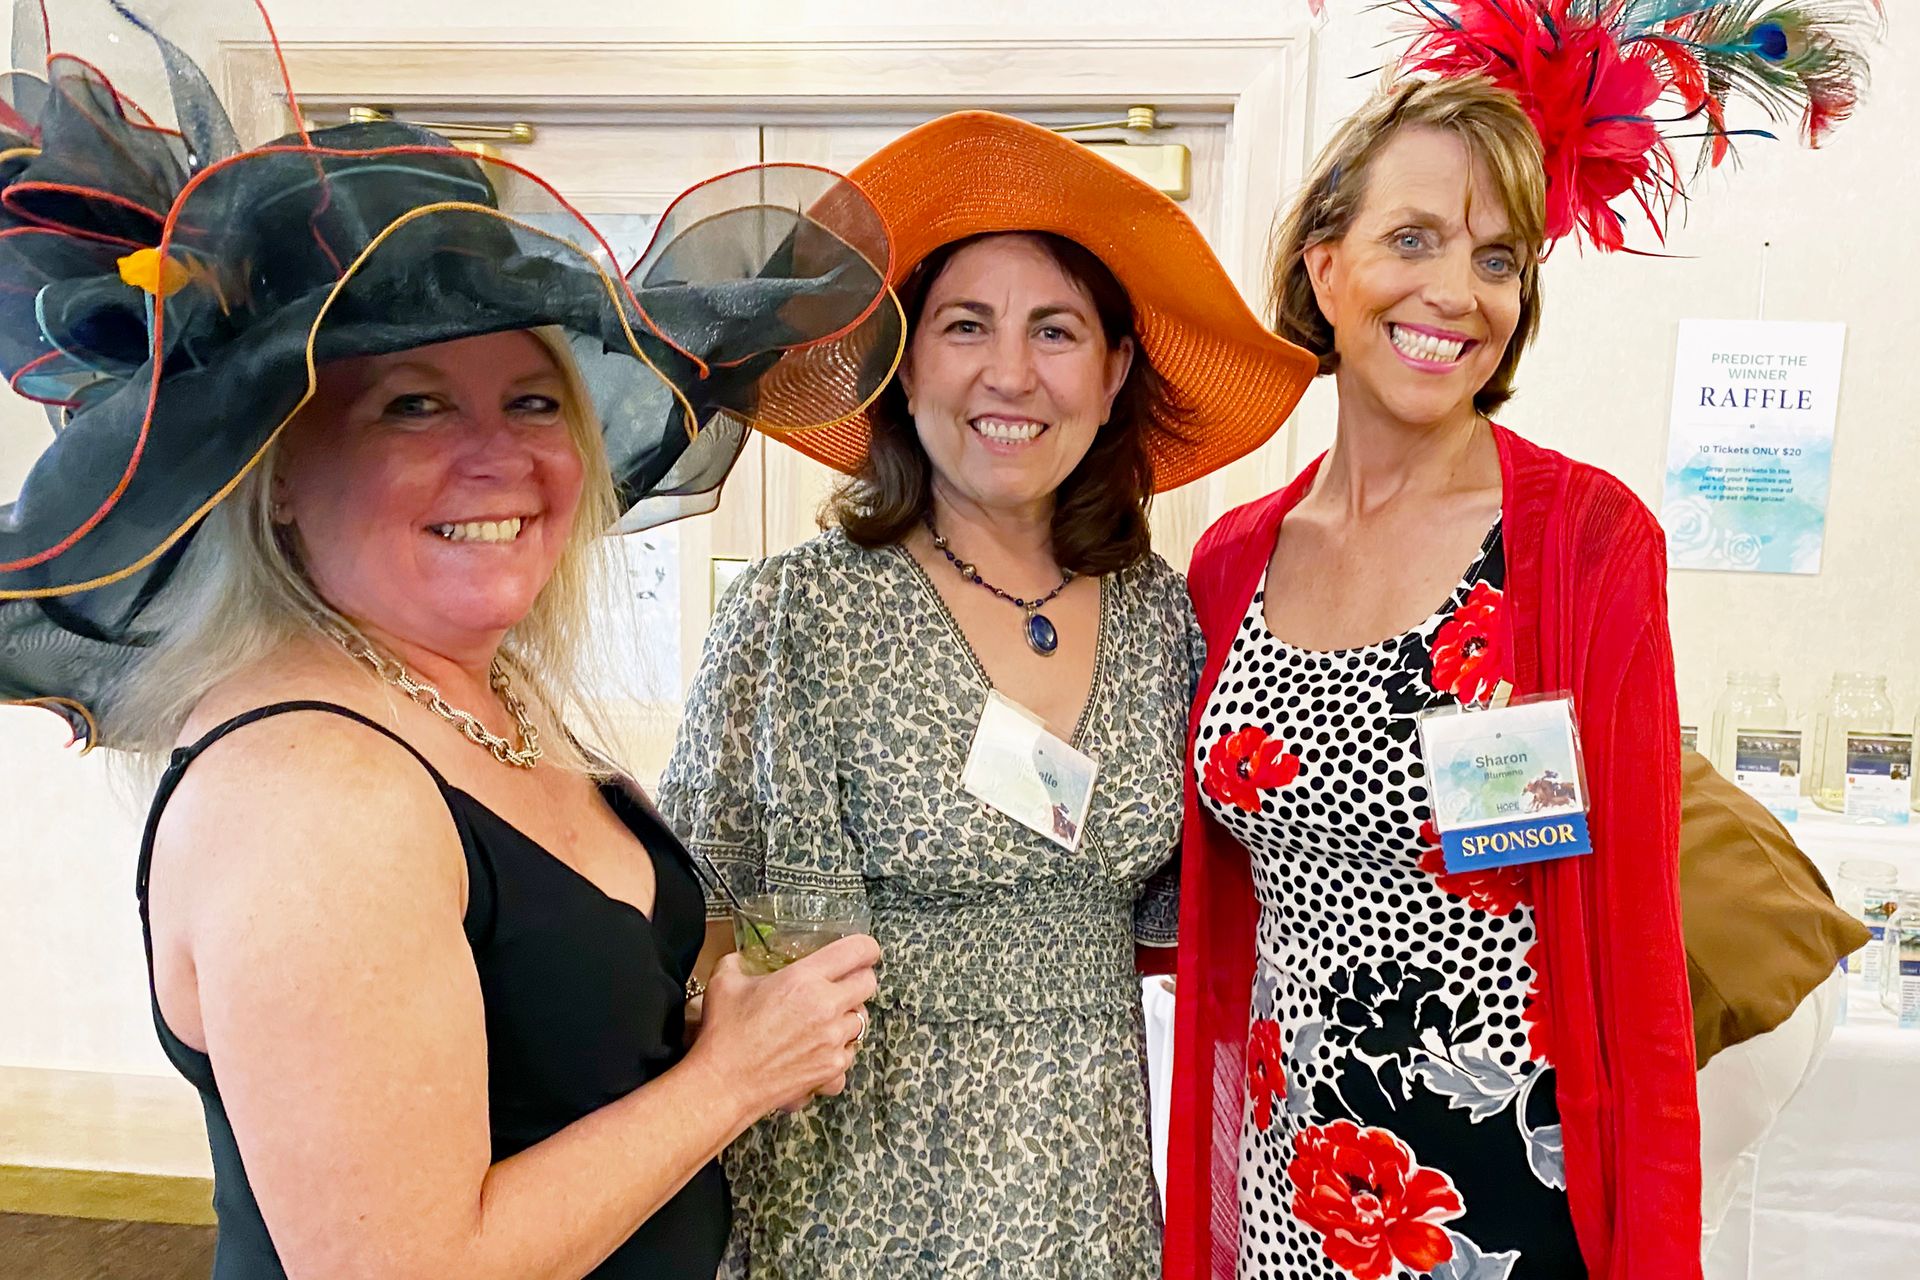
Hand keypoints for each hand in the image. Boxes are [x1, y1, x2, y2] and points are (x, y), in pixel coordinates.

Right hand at [690, 933, 880, 1121]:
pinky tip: (820, 1048)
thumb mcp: (724, 982)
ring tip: (827, 1018)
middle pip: (869, 983)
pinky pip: (850, 1053)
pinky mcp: (832, 1069)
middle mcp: (826, 1007)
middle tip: (842, 983)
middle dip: (859, 979)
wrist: (724, 1084)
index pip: (858, 951)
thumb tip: (744, 958)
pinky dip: (840, 1050)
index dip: (865, 948)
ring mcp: (833, 1040)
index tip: (863, 951)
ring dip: (848, 1016)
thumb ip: (739, 961)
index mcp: (804, 979)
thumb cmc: (724, 1033)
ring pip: (862, 1020)